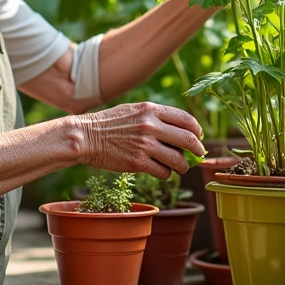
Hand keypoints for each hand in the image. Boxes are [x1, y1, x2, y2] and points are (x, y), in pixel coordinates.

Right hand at [77, 102, 204, 177]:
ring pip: (178, 159)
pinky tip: (162, 171)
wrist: (85, 136)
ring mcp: (145, 145)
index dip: (196, 130)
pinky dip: (166, 173)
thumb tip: (179, 129)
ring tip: (181, 167)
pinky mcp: (138, 163)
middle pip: (188, 140)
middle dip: (197, 150)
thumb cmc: (108, 123)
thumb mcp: (133, 110)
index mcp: (151, 110)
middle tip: (199, 155)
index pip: (186, 119)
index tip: (198, 137)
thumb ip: (155, 116)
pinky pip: (163, 171)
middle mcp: (151, 126)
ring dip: (183, 166)